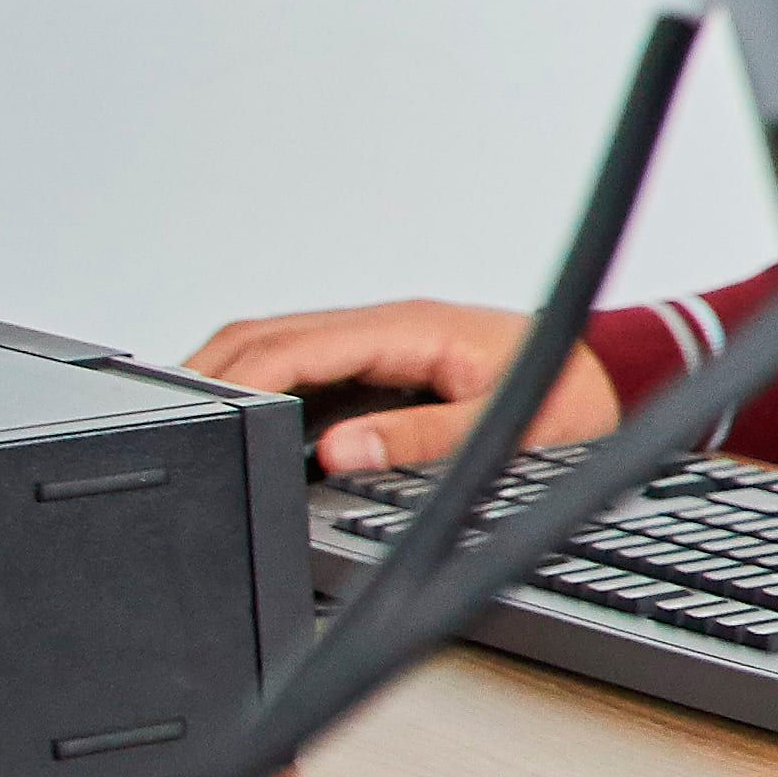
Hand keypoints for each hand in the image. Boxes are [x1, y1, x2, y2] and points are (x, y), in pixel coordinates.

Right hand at [183, 298, 616, 477]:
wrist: (610, 380)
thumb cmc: (568, 395)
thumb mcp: (503, 426)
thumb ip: (423, 439)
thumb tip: (343, 451)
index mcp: (408, 327)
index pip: (296, 344)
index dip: (239, 379)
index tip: (199, 413)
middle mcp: (387, 325)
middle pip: (268, 336)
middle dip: (211, 374)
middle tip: (168, 421)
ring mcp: (381, 340)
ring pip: (279, 345)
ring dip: (232, 377)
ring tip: (191, 423)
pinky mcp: (383, 361)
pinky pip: (306, 365)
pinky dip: (264, 386)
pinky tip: (243, 421)